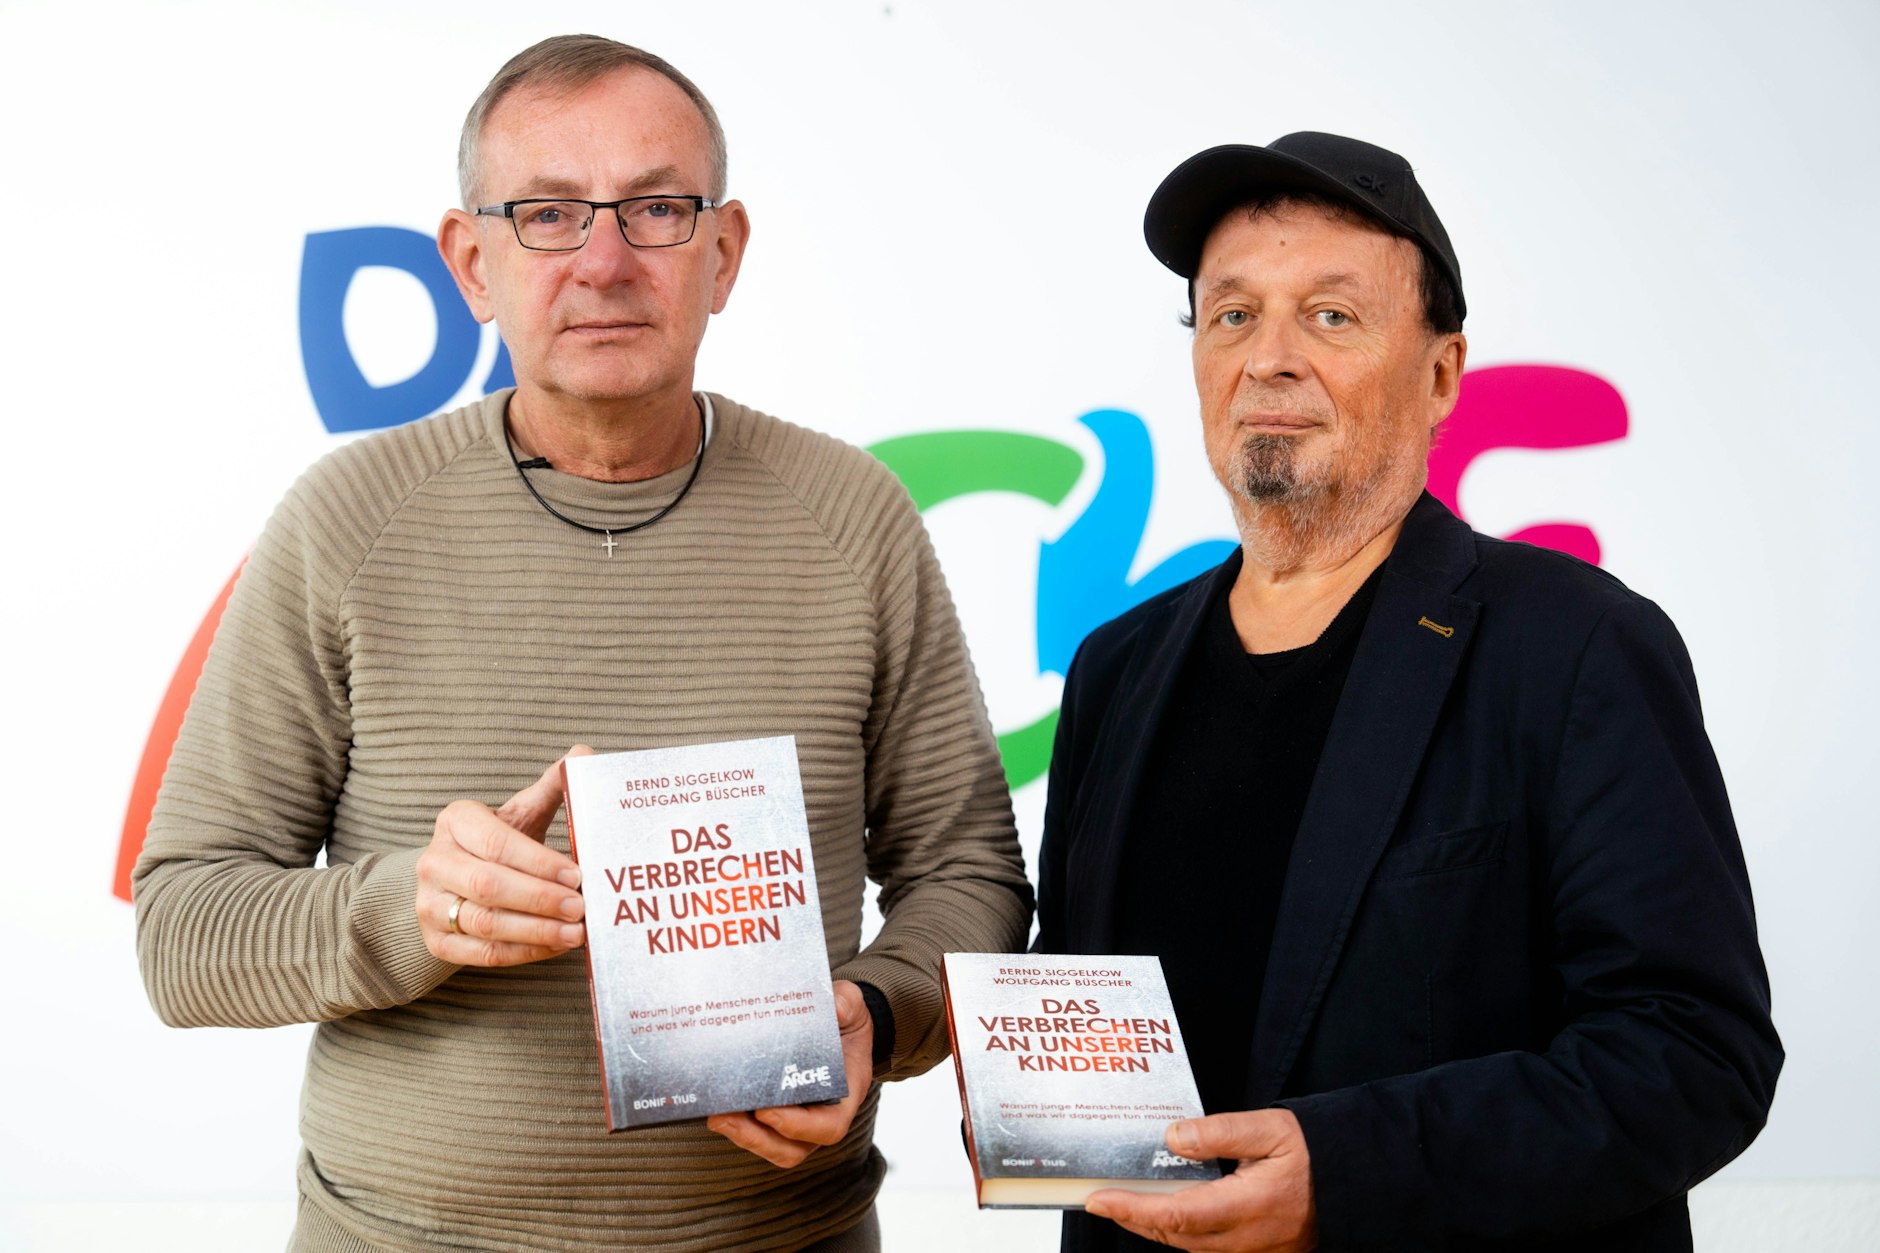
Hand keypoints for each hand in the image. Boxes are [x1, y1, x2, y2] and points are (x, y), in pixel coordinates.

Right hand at [416, 748, 590, 966]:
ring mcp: (429, 905)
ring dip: (536, 931)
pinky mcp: (437, 941)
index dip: (539, 862)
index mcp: (454, 821)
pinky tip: (556, 946)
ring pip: (485, 923)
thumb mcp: (520, 812)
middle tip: (582, 907)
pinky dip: (524, 953)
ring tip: (576, 932)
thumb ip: (552, 786)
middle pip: (488, 885)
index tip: (578, 874)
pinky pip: (482, 954)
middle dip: (540, 899)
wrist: (454, 879)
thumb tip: (584, 753)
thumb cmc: (498, 841)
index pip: (496, 843)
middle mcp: (434, 862)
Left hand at [706, 979, 873, 1167]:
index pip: (829, 1127)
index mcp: (845, 1095)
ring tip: (715, 1115)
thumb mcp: (851, 1004)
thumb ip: (846, 1003)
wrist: (837, 1025)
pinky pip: (756, 1133)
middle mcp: (821, 1116)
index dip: (798, 1126)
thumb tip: (836, 1008)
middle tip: (725, 1116)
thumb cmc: (845, 1020)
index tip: (767, 1111)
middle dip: (756, 1138)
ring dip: (741, 1137)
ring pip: (770, 1146)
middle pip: (792, 1149)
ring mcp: (797, 1120)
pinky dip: (736, 1125)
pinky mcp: (774, 1114)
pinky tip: (715, 1105)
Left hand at [1085, 1109, 1316, 1251]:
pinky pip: (1210, 1248)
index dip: (1133, 1209)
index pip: (1178, 1214)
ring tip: (1126, 1205)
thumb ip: (1221, 1132)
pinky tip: (1169, 1214)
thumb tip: (1173, 1137)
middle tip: (1101, 1201)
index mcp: (1250, 1206)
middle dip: (1134, 1219)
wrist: (1358, 1184)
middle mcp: (1248, 1238)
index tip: (1099, 1199)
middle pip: (1176, 1236)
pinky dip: (1182, 1232)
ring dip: (1156, 1228)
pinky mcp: (1260, 1252)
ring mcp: (1254, 1250)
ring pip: (1191, 1246)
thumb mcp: (1272, 1128)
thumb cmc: (1318, 1154)